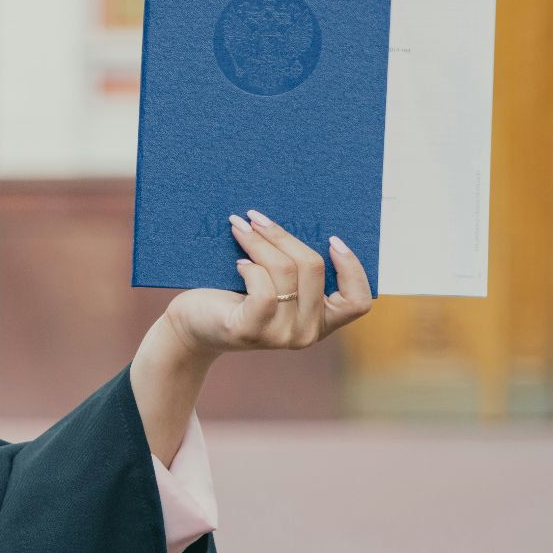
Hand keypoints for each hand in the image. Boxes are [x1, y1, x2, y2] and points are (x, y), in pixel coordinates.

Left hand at [162, 209, 373, 360]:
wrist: (195, 324)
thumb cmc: (236, 295)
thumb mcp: (277, 282)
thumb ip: (297, 266)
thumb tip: (307, 218)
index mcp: (322, 322)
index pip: (358, 301)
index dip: (351, 267)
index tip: (332, 238)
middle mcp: (307, 334)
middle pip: (314, 268)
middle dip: (283, 236)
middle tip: (257, 216)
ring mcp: (281, 336)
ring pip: (286, 271)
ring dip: (260, 242)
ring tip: (240, 227)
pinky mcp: (251, 331)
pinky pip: (263, 288)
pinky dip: (250, 268)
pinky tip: (238, 263)